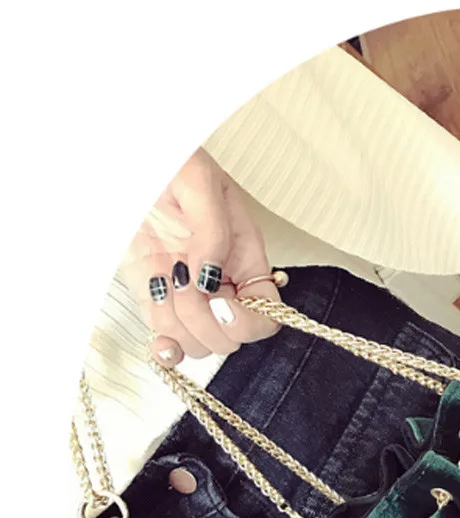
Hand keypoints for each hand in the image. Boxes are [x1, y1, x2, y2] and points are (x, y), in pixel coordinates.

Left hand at [122, 148, 280, 366]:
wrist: (124, 160)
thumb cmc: (168, 162)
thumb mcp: (198, 183)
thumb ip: (212, 232)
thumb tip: (209, 280)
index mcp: (246, 258)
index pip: (269, 315)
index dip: (248, 321)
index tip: (219, 299)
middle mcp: (223, 284)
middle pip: (232, 338)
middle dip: (206, 321)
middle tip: (184, 285)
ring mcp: (189, 296)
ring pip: (200, 345)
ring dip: (180, 327)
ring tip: (166, 288)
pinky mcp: (156, 300)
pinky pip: (169, 342)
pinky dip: (166, 348)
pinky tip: (160, 339)